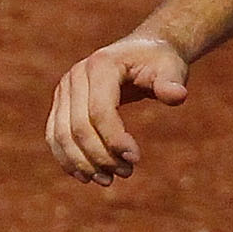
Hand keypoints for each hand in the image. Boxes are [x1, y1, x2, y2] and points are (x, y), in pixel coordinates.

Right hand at [46, 37, 190, 185]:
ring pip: (61, 135)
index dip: (114, 139)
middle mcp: (75, 76)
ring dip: (82, 163)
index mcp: (100, 65)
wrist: (142, 51)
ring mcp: (64, 90)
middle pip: (78, 127)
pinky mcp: (60, 104)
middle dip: (100, 156)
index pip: (100, 111)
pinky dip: (67, 159)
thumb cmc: (159, 62)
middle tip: (126, 173)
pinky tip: (86, 176)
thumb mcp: (171, 68)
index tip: (135, 159)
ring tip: (108, 180)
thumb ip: (171, 82)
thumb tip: (177, 95)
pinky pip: (55, 136)